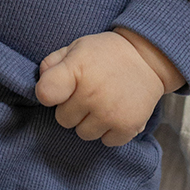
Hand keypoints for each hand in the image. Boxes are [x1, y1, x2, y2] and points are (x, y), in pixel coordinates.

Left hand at [34, 30, 179, 147]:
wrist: (148, 58)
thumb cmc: (106, 54)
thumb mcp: (77, 48)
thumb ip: (53, 63)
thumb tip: (41, 82)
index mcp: (77, 69)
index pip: (46, 93)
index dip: (48, 94)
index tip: (58, 90)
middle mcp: (92, 93)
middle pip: (63, 119)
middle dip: (73, 108)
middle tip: (89, 93)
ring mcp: (110, 112)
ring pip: (83, 134)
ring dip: (91, 122)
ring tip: (103, 102)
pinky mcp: (127, 127)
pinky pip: (106, 142)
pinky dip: (110, 130)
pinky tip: (116, 112)